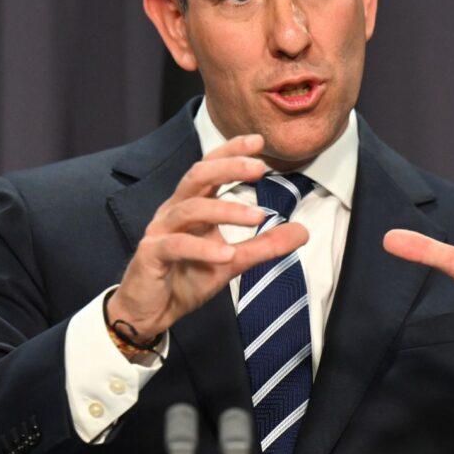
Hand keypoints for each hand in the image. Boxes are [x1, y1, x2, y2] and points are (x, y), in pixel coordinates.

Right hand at [107, 134, 309, 343]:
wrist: (150, 312)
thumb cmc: (186, 278)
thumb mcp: (232, 262)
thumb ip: (264, 245)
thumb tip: (303, 232)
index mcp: (191, 204)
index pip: (210, 168)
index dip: (231, 151)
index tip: (260, 141)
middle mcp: (174, 211)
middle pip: (197, 176)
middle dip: (228, 167)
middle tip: (260, 167)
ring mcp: (160, 231)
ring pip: (190, 209)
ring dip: (225, 210)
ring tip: (257, 216)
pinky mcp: (150, 255)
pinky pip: (177, 246)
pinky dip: (203, 249)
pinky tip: (227, 255)